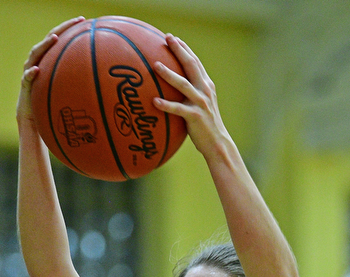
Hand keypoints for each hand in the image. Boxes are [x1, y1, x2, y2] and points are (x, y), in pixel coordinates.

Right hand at [16, 16, 84, 125]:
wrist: (32, 114)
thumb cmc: (50, 99)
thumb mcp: (63, 87)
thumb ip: (74, 78)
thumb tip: (96, 78)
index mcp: (47, 58)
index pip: (57, 37)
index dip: (68, 27)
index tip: (82, 20)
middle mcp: (38, 60)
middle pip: (48, 39)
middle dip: (61, 29)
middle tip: (74, 23)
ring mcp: (29, 71)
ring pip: (35, 54)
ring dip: (44, 45)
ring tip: (54, 38)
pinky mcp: (25, 85)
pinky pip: (27, 78)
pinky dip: (30, 73)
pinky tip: (36, 70)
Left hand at [152, 34, 230, 159]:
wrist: (217, 143)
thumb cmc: (205, 126)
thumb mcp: (200, 105)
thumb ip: (191, 95)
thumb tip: (173, 90)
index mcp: (206, 85)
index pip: (195, 62)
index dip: (184, 49)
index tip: (173, 38)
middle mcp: (205, 90)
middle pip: (191, 65)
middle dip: (179, 50)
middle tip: (166, 39)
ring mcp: (201, 102)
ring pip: (183, 84)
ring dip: (168, 74)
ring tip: (155, 65)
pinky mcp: (195, 116)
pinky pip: (178, 109)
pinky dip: (166, 105)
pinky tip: (154, 101)